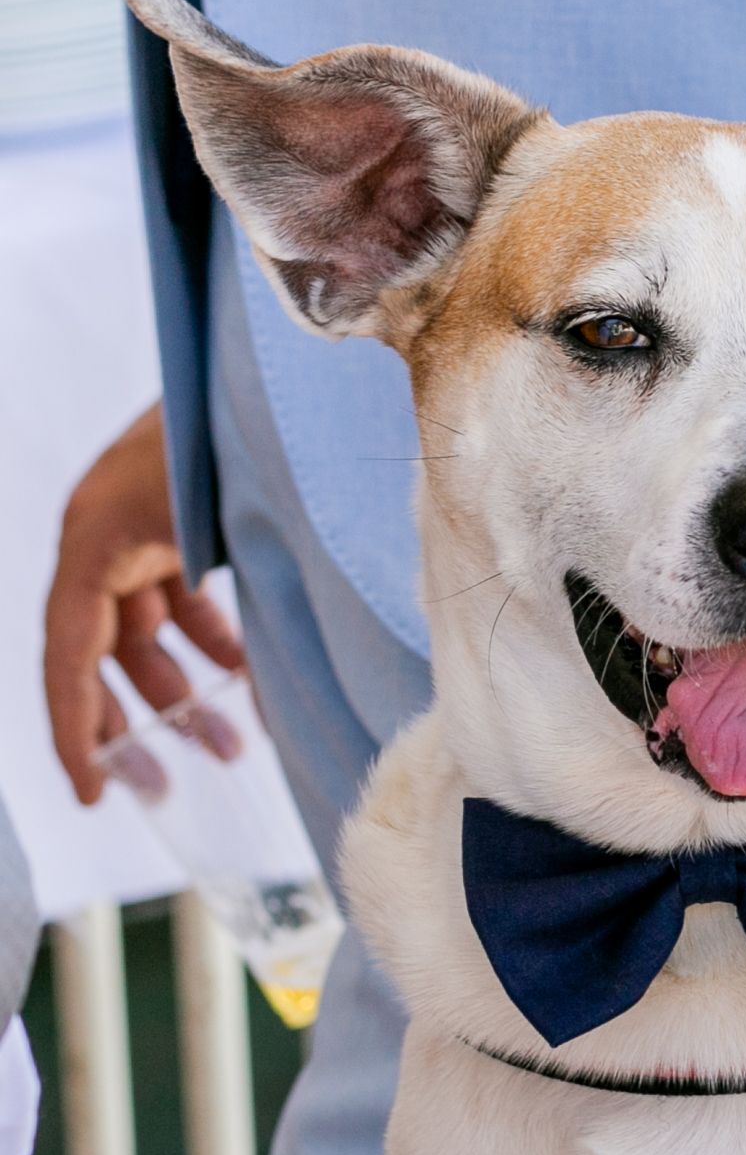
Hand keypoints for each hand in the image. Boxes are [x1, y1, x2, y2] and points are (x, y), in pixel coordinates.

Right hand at [44, 404, 245, 803]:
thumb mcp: (231, 511)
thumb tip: (259, 679)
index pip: (68, 651)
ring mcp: (140, 528)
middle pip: (98, 650)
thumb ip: (233, 593)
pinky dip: (206, 642)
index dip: (75, 725)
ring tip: (226, 745)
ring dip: (179, 687)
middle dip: (128, 719)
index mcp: (98, 535)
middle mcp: (106, 534)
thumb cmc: (244, 428)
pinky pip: (175, 599)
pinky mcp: (176, 525)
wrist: (268, 364)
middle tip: (158, 785)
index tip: (91, 790)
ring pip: (142, 631)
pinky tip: (243, 680)